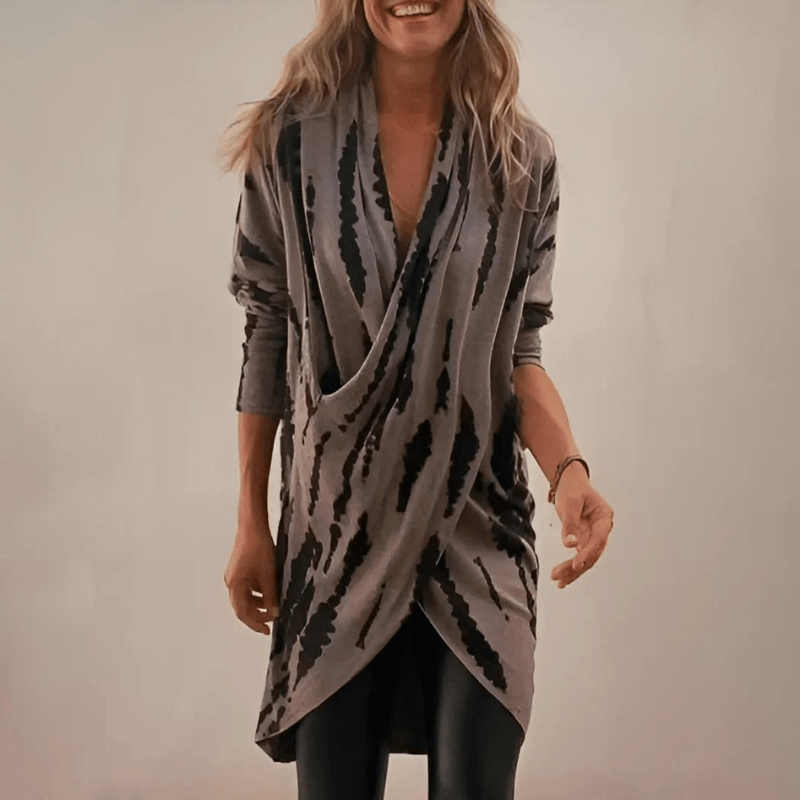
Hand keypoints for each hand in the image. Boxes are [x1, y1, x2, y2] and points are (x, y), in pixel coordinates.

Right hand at [224, 519, 280, 634]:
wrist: (253, 526)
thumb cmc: (260, 549)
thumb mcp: (268, 575)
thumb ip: (270, 596)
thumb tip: (274, 613)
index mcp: (235, 585)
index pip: (243, 612)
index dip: (255, 623)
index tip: (267, 631)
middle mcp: (231, 582)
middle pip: (242, 606)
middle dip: (256, 615)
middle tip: (270, 623)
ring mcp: (234, 575)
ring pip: (245, 596)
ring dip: (258, 603)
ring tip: (273, 607)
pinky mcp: (239, 568)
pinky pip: (247, 587)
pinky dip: (257, 592)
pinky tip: (269, 592)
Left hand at [550, 465, 613, 587]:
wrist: (569, 482)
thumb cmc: (572, 489)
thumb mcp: (570, 503)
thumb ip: (570, 523)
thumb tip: (570, 545)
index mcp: (604, 518)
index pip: (598, 539)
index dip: (588, 553)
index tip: (576, 564)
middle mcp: (602, 529)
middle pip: (593, 553)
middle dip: (576, 567)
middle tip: (559, 577)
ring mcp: (593, 535)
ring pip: (586, 557)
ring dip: (573, 571)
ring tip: (558, 582)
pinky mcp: (584, 539)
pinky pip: (579, 555)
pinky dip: (570, 566)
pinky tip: (561, 577)